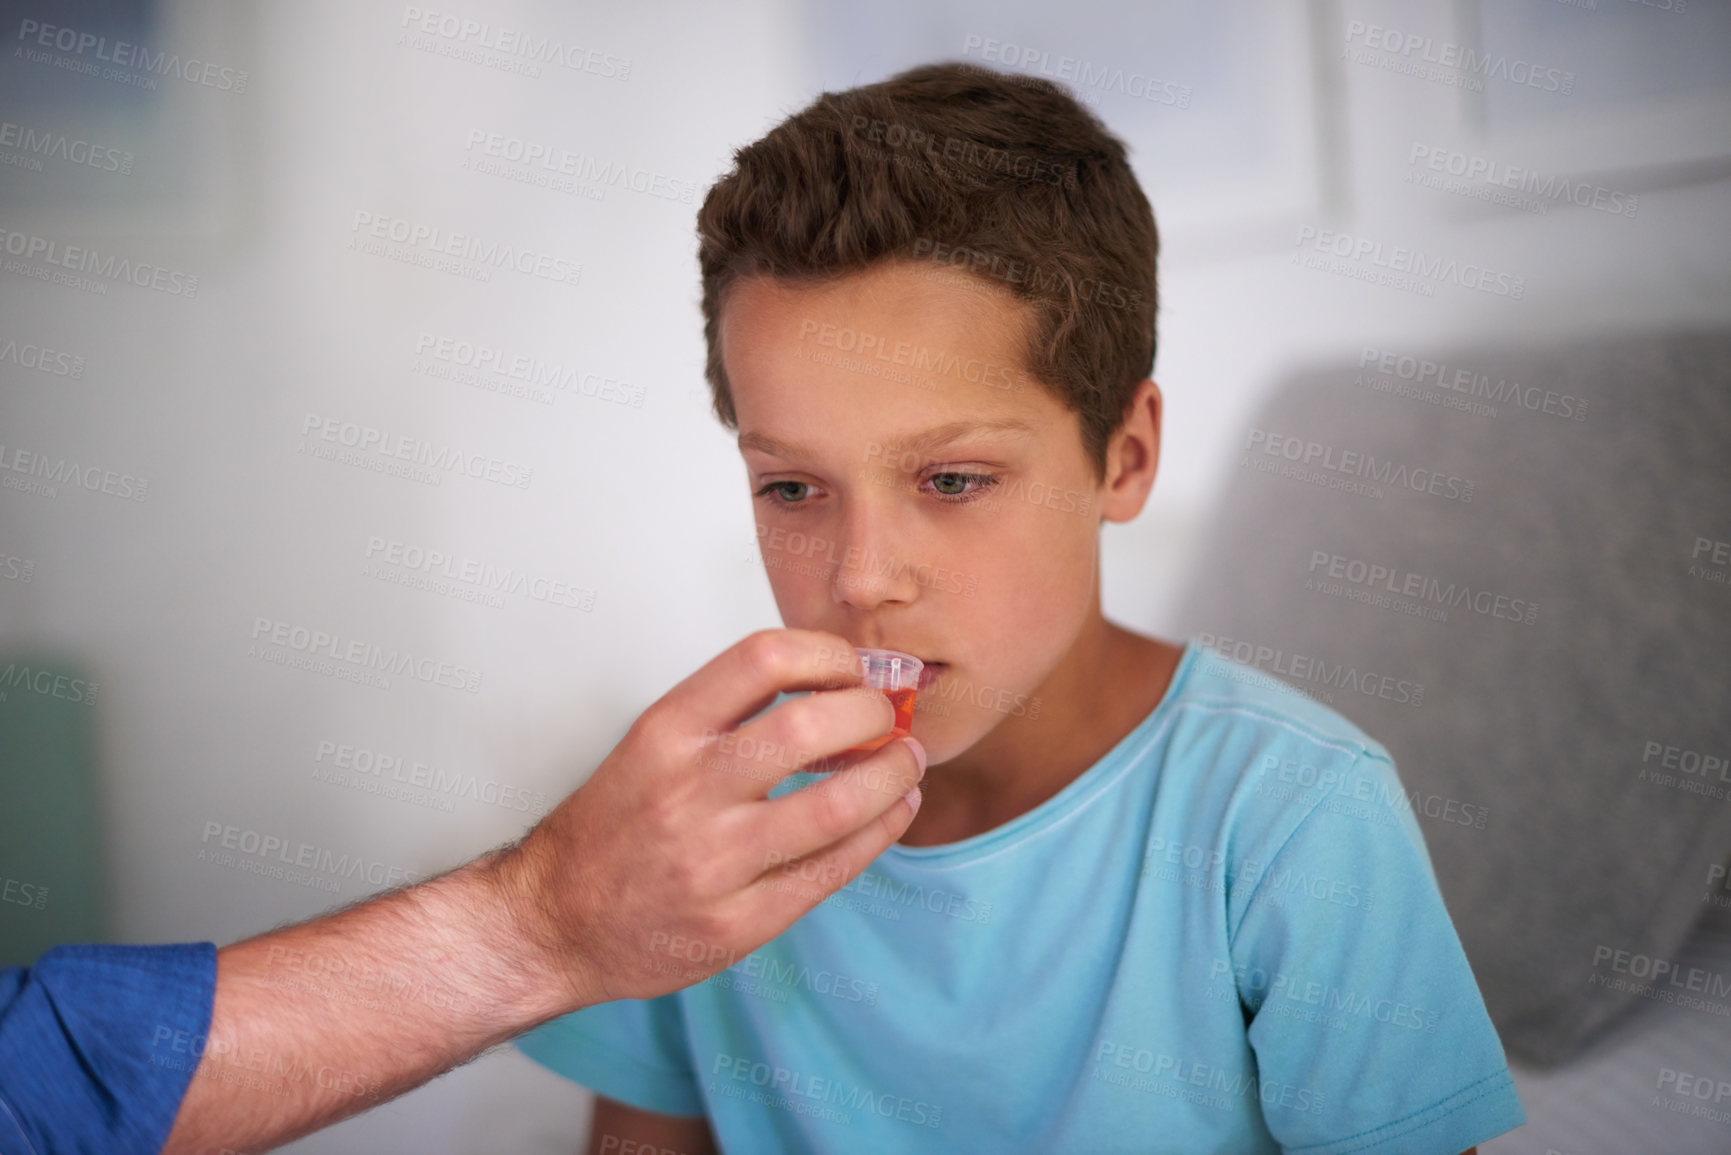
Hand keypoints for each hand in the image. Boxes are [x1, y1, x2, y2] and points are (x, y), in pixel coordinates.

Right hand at [494, 628, 926, 1005]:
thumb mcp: (650, 744)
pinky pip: (831, 871)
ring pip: (836, 806)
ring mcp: (714, 861)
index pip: (763, 658)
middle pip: (810, 726)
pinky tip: (892, 813)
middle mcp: (688, 790)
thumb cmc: (612, 827)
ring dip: (892, 775)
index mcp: (665, 732)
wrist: (552, 922)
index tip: (854, 667)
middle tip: (888, 716)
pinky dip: (879, 833)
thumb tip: (833, 682)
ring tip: (905, 762)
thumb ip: (729, 713)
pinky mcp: (737, 923)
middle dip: (871, 713)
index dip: (828, 653)